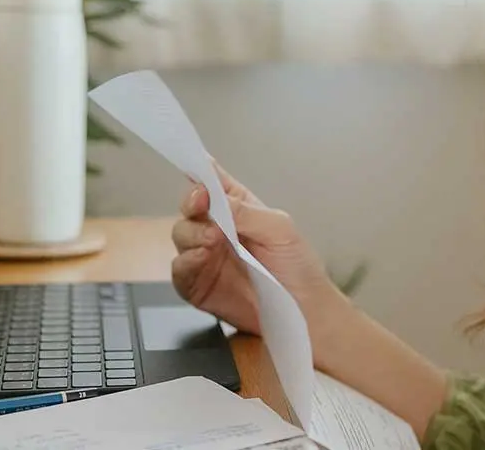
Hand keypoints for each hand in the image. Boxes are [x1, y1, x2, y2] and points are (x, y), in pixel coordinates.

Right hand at [169, 162, 338, 334]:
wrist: (304, 310)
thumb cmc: (298, 266)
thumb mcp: (280, 230)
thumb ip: (246, 212)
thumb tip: (214, 196)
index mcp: (238, 208)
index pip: (212, 183)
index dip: (201, 175)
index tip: (199, 175)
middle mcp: (217, 229)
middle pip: (190, 208)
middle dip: (192, 204)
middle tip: (204, 207)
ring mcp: (205, 256)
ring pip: (181, 235)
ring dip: (192, 233)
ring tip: (212, 240)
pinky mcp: (198, 285)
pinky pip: (180, 270)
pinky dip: (185, 261)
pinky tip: (200, 258)